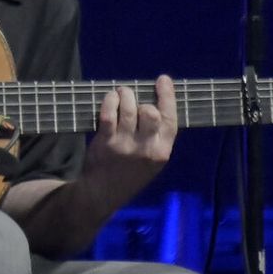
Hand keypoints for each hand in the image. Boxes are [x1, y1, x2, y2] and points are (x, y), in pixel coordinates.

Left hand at [82, 74, 176, 209]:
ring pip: (129, 110)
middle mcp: (146, 149)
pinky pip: (109, 114)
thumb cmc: (129, 174)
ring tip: (121, 93)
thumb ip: (156, 137)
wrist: (102, 193)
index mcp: (161, 152)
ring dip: (125, 95)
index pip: (170, 120)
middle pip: (150, 112)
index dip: (168, 97)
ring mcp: (125, 146)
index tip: (163, 80)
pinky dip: (109, 101)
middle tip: (133, 96)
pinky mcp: (105, 143)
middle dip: (142, 100)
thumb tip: (154, 104)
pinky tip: (110, 98)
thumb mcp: (152, 161)